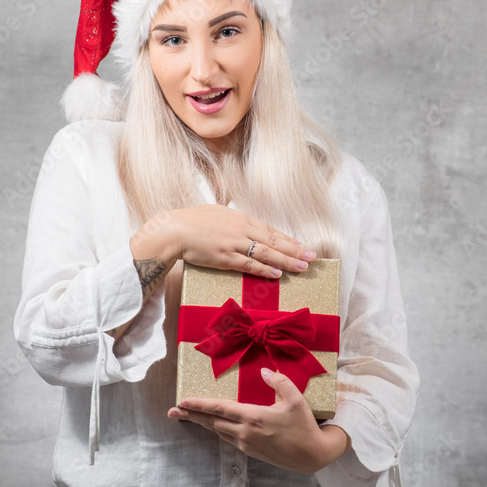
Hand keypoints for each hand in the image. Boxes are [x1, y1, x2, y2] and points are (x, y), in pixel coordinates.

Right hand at [138, 204, 316, 279]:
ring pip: (266, 253)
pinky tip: (277, 273)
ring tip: (302, 267)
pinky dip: (264, 269)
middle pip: (274, 241)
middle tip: (312, 257)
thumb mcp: (219, 214)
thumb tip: (247, 227)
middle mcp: (241, 229)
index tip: (303, 246)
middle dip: (295, 250)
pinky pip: (249, 264)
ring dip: (286, 261)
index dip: (289, 240)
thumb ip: (235, 222)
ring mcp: (234, 244)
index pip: (271, 230)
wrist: (173, 230)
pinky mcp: (225, 258)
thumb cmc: (193, 221)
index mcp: (241, 217)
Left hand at [167, 368, 349, 473]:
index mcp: (254, 417)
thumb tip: (264, 371)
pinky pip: (227, 437)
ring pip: (218, 430)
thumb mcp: (295, 398)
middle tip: (172, 412)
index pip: (220, 409)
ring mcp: (246, 443)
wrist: (312, 455)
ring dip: (202, 422)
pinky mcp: (250, 451)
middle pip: (212, 422)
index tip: (182, 402)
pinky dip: (217, 429)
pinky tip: (213, 424)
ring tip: (187, 416)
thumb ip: (279, 381)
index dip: (199, 405)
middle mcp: (245, 432)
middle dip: (191, 416)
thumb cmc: (304, 425)